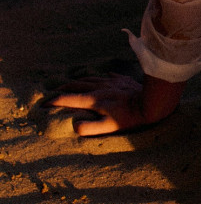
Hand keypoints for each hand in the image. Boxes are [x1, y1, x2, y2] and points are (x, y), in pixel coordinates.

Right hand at [49, 74, 184, 135]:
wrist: (153, 102)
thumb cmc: (130, 117)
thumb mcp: (109, 127)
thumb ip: (90, 127)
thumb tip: (75, 126)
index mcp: (94, 100)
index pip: (69, 99)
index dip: (55, 102)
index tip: (44, 104)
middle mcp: (101, 88)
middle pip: (77, 85)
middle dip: (64, 88)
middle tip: (54, 91)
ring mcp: (113, 82)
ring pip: (91, 78)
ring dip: (79, 80)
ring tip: (73, 82)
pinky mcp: (124, 80)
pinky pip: (109, 75)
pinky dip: (101, 76)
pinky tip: (103, 76)